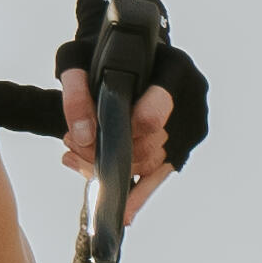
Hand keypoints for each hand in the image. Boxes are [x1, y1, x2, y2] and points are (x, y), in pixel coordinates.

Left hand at [51, 0, 206, 211]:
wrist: (136, 50)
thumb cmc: (109, 50)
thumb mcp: (81, 57)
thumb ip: (76, 93)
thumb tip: (81, 137)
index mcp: (176, 71)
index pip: (157, 111)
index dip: (126, 131)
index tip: (91, 139)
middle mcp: (192, 102)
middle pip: (152, 146)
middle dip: (108, 155)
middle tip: (69, 148)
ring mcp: (191, 128)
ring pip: (154, 166)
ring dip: (113, 172)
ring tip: (75, 160)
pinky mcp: (183, 147)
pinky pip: (160, 175)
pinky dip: (138, 193)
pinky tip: (121, 212)